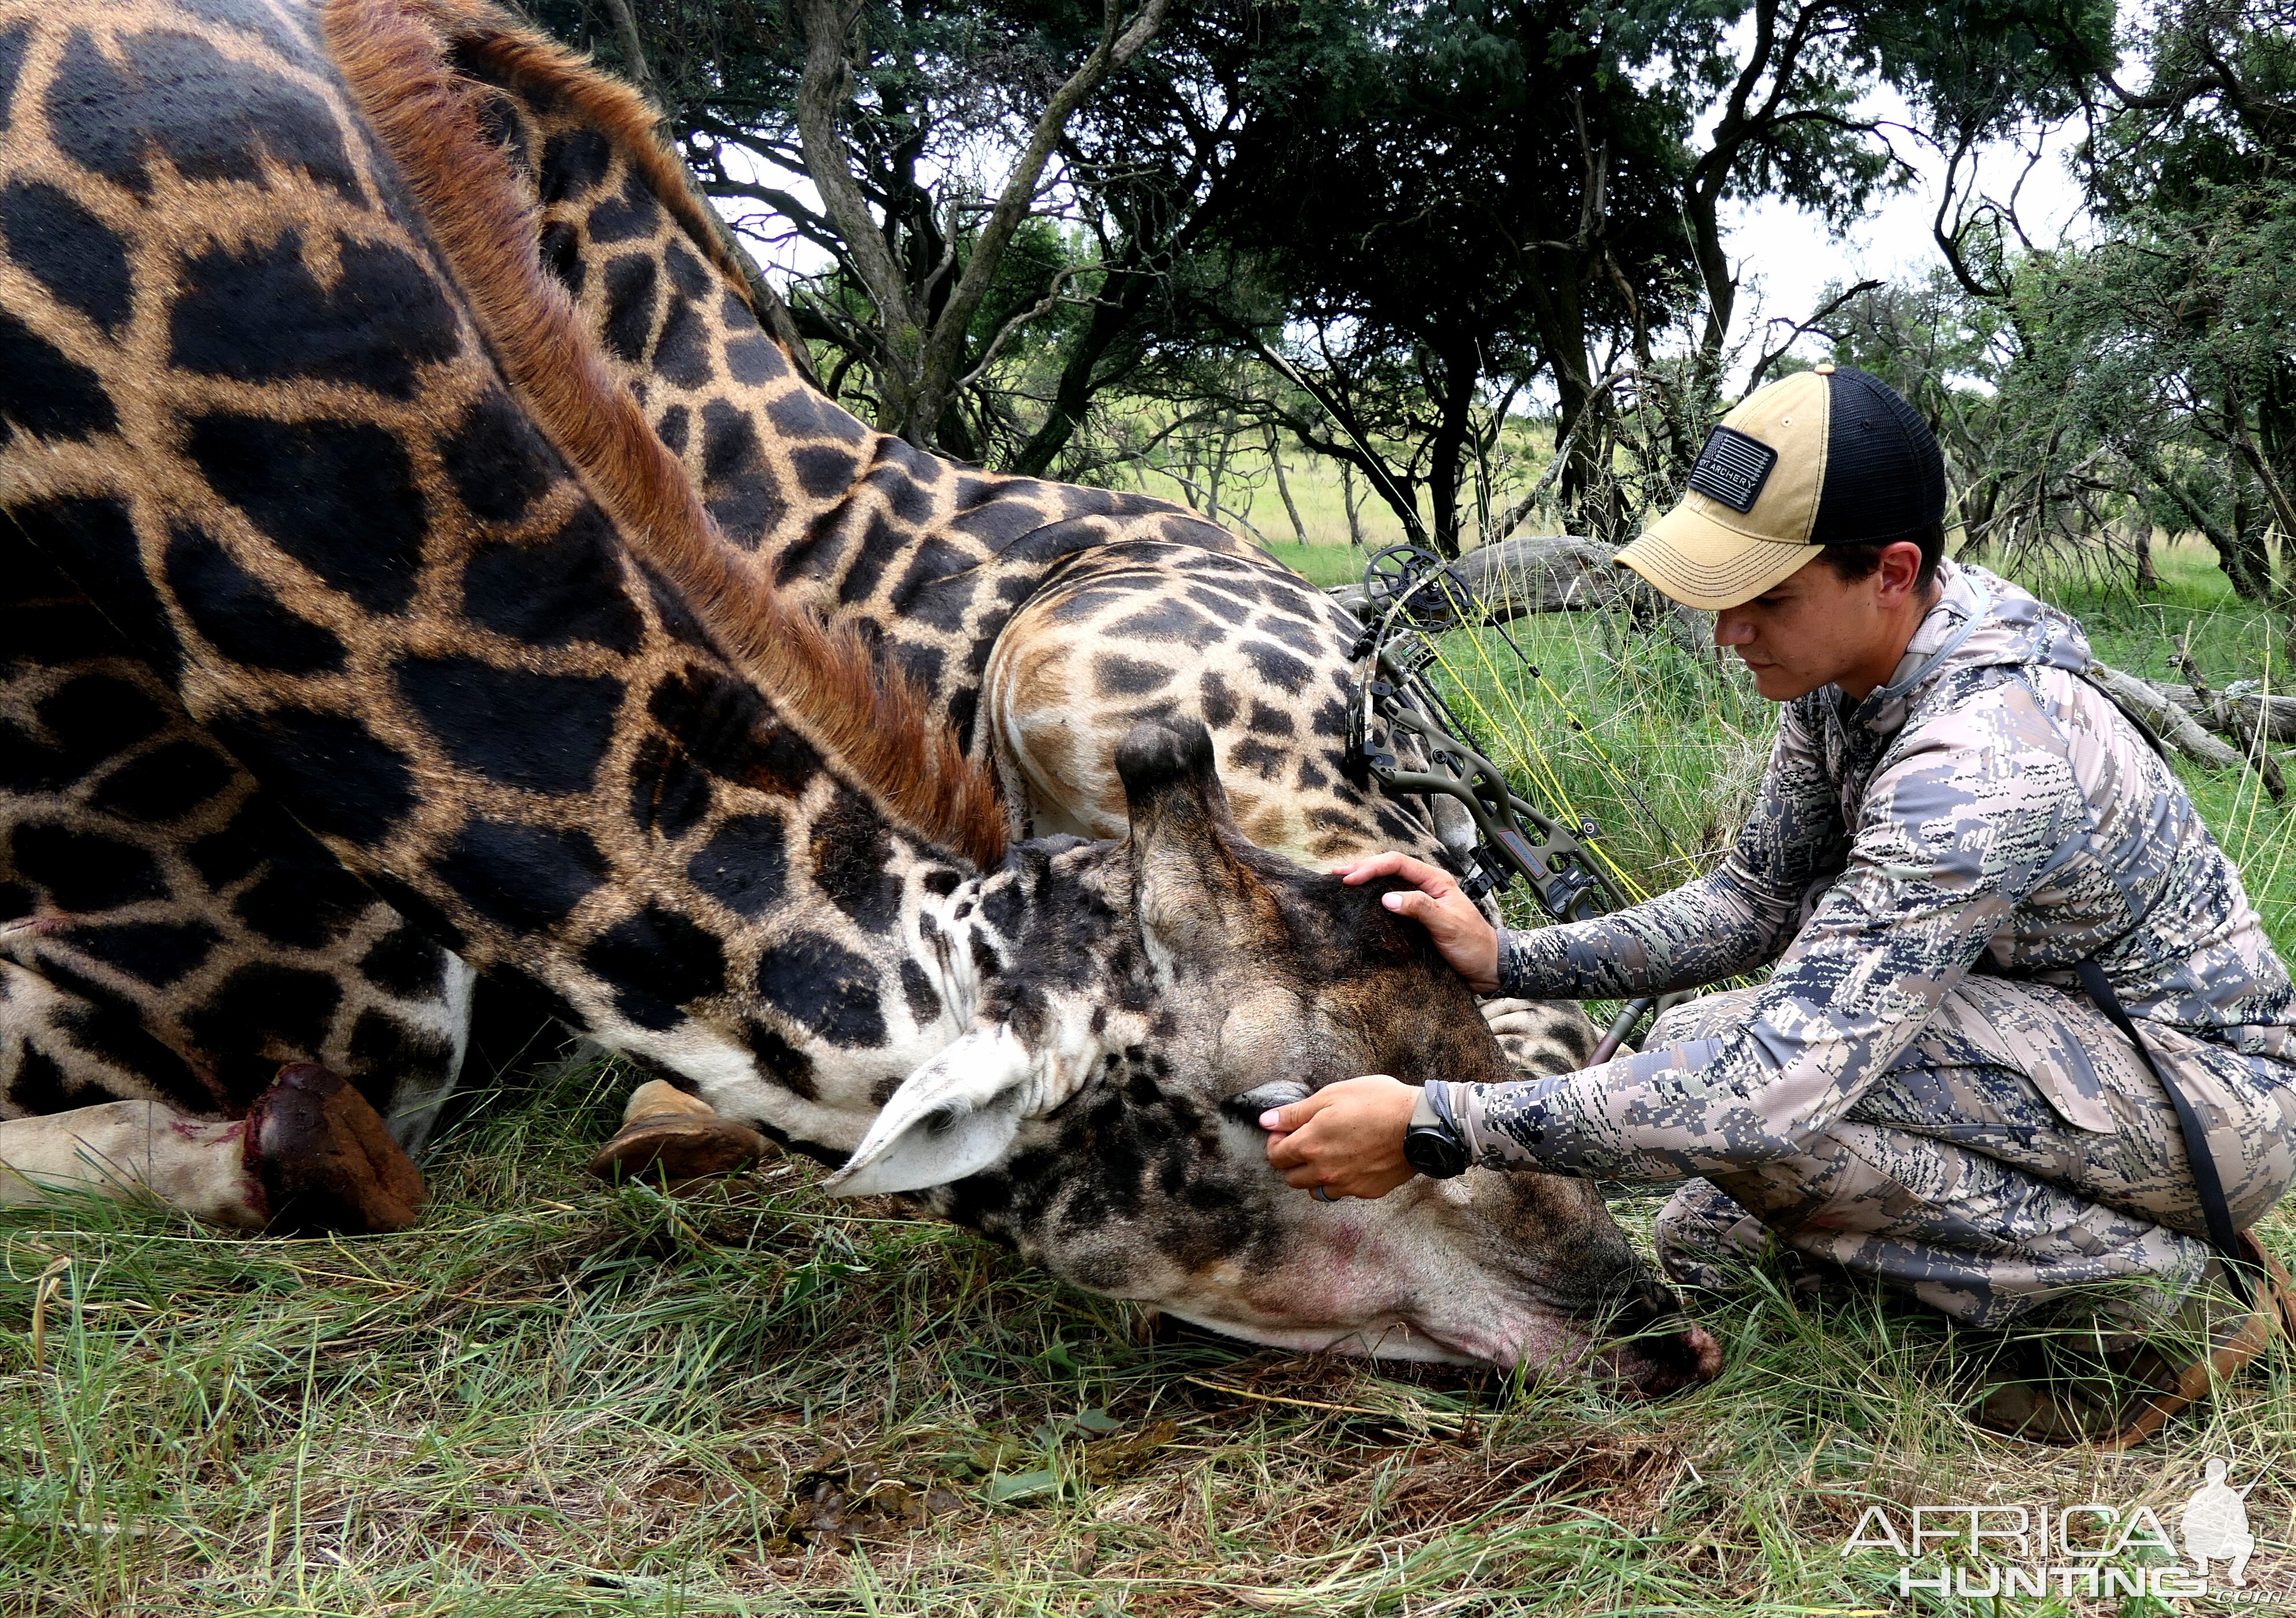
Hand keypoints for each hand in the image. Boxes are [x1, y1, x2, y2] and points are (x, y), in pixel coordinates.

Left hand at [1261, 1075, 1420, 1200]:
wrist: (1420, 1124)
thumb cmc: (1377, 1102)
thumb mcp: (1331, 1096)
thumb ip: (1295, 1113)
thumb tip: (1266, 1121)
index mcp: (1310, 1146)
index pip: (1275, 1156)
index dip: (1276, 1142)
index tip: (1286, 1131)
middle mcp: (1324, 1171)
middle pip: (1291, 1178)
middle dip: (1291, 1161)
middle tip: (1305, 1141)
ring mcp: (1346, 1185)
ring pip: (1315, 1190)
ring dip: (1313, 1175)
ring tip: (1328, 1154)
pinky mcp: (1366, 1191)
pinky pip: (1343, 1192)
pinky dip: (1341, 1180)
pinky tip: (1353, 1160)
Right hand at [1335, 852, 1501, 992]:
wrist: (1488, 969)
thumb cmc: (1474, 945)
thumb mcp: (1448, 924)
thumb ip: (1421, 908)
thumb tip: (1387, 898)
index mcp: (1435, 880)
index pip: (1397, 863)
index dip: (1371, 868)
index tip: (1350, 879)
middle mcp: (1426, 887)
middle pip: (1389, 869)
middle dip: (1362, 869)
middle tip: (1335, 876)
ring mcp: (1420, 903)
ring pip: (1387, 885)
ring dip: (1365, 884)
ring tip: (1340, 886)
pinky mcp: (1415, 921)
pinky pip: (1390, 906)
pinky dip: (1372, 903)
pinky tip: (1358, 907)